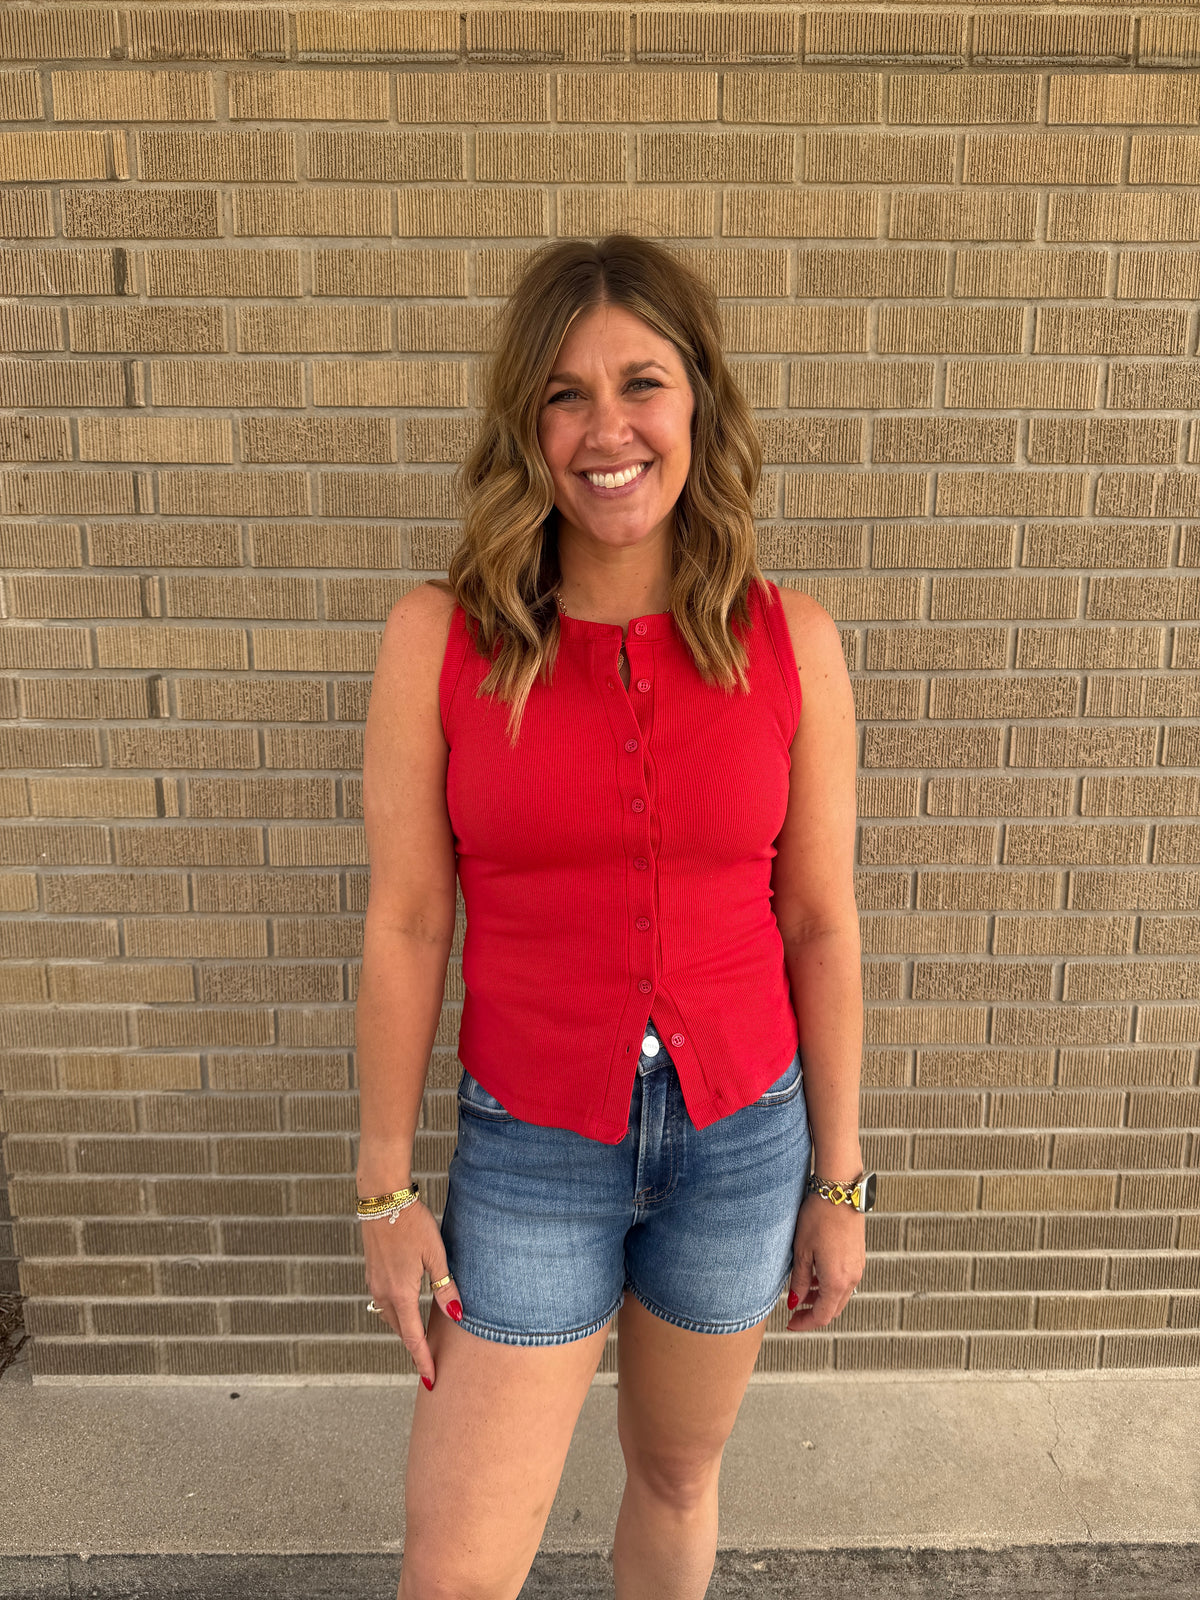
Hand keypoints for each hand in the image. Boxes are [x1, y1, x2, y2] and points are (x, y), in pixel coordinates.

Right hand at [360, 1199, 463, 1388]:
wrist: (382, 1199)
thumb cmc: (412, 1223)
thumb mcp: (436, 1254)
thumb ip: (445, 1287)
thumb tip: (457, 1316)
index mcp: (401, 1293)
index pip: (413, 1338)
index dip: (423, 1360)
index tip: (431, 1380)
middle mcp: (384, 1293)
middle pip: (400, 1331)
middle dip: (414, 1349)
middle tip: (430, 1365)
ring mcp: (375, 1283)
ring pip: (390, 1318)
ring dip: (404, 1331)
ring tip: (420, 1342)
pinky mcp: (372, 1272)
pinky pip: (384, 1302)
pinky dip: (397, 1314)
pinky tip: (406, 1310)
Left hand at [786, 1191, 864, 1331]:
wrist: (840, 1192)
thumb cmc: (819, 1217)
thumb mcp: (802, 1251)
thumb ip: (800, 1281)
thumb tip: (794, 1302)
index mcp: (837, 1281)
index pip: (823, 1316)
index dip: (805, 1323)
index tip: (790, 1323)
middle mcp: (852, 1278)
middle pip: (834, 1309)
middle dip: (813, 1313)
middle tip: (794, 1310)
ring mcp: (857, 1267)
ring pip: (840, 1295)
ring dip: (822, 1299)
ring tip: (802, 1291)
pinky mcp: (858, 1256)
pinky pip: (845, 1281)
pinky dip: (830, 1285)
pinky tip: (816, 1274)